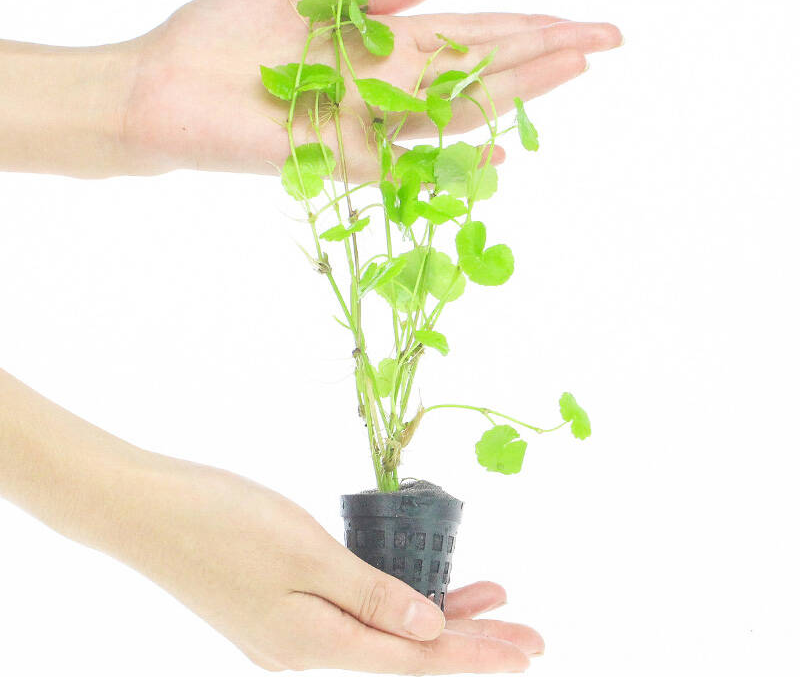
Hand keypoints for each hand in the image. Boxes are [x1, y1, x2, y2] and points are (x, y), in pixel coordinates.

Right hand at [116, 453, 542, 672]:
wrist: (146, 509)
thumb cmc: (223, 522)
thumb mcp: (307, 555)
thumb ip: (371, 598)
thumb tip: (429, 633)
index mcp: (315, 645)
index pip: (417, 661)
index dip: (477, 654)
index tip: (528, 648)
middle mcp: (307, 650)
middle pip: (407, 654)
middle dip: (472, 643)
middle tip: (531, 636)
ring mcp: (290, 630)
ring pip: (385, 633)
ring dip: (439, 619)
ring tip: (492, 602)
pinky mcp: (281, 605)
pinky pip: (358, 613)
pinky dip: (397, 601)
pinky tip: (419, 586)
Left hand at [121, 0, 621, 178]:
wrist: (157, 87)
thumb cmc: (220, 36)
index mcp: (380, 44)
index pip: (470, 33)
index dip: (526, 24)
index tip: (580, 19)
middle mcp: (386, 86)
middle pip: (480, 67)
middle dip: (545, 50)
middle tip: (611, 37)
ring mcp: (368, 124)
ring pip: (457, 107)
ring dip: (518, 88)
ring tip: (577, 64)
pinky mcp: (338, 158)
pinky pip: (407, 163)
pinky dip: (454, 161)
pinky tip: (504, 154)